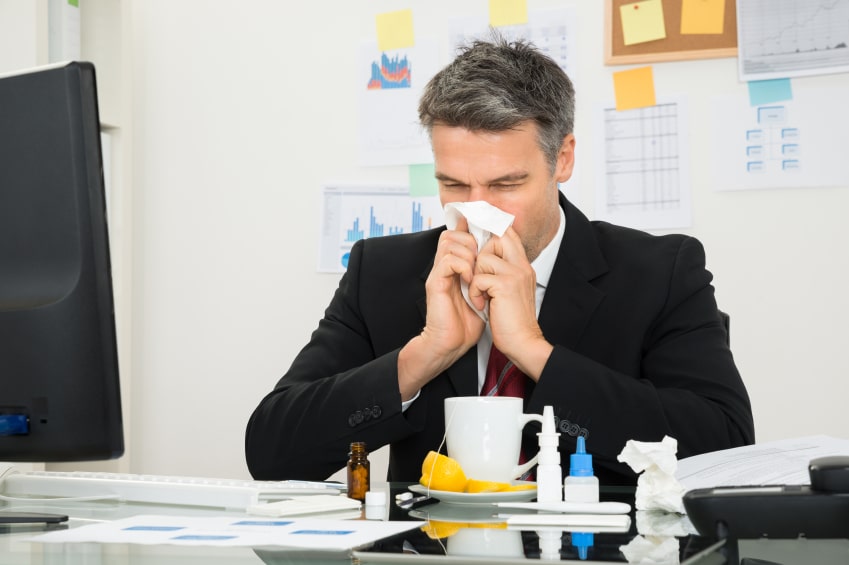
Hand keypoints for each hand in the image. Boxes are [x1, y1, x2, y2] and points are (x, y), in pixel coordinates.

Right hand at [397, 218, 484, 398]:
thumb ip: (487, 274)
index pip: (457, 235)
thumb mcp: (484, 292)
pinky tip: (471, 281)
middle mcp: (444, 267)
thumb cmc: (467, 322)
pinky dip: (464, 266)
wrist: (452, 344)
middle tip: (482, 258)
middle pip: (451, 233)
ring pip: (449, 242)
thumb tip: (501, 259)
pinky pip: (449, 260)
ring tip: (477, 272)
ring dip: (468, 253)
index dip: (470, 230)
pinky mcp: (436, 284)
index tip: (486, 235)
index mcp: (455, 267)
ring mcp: (439, 274)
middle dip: (470, 240)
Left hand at [469, 227, 552, 378]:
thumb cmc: (513, 322)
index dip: (493, 231)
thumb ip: (502, 273)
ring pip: (484, 258)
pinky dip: (474, 291)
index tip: (479, 242)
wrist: (523, 343)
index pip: (509, 234)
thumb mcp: (510, 292)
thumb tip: (482, 260)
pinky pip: (479, 277)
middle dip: (481, 253)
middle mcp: (522, 266)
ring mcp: (516, 274)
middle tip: (478, 275)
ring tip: (481, 294)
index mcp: (524, 266)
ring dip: (476, 276)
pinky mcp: (505, 285)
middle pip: (498, 237)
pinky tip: (480, 304)